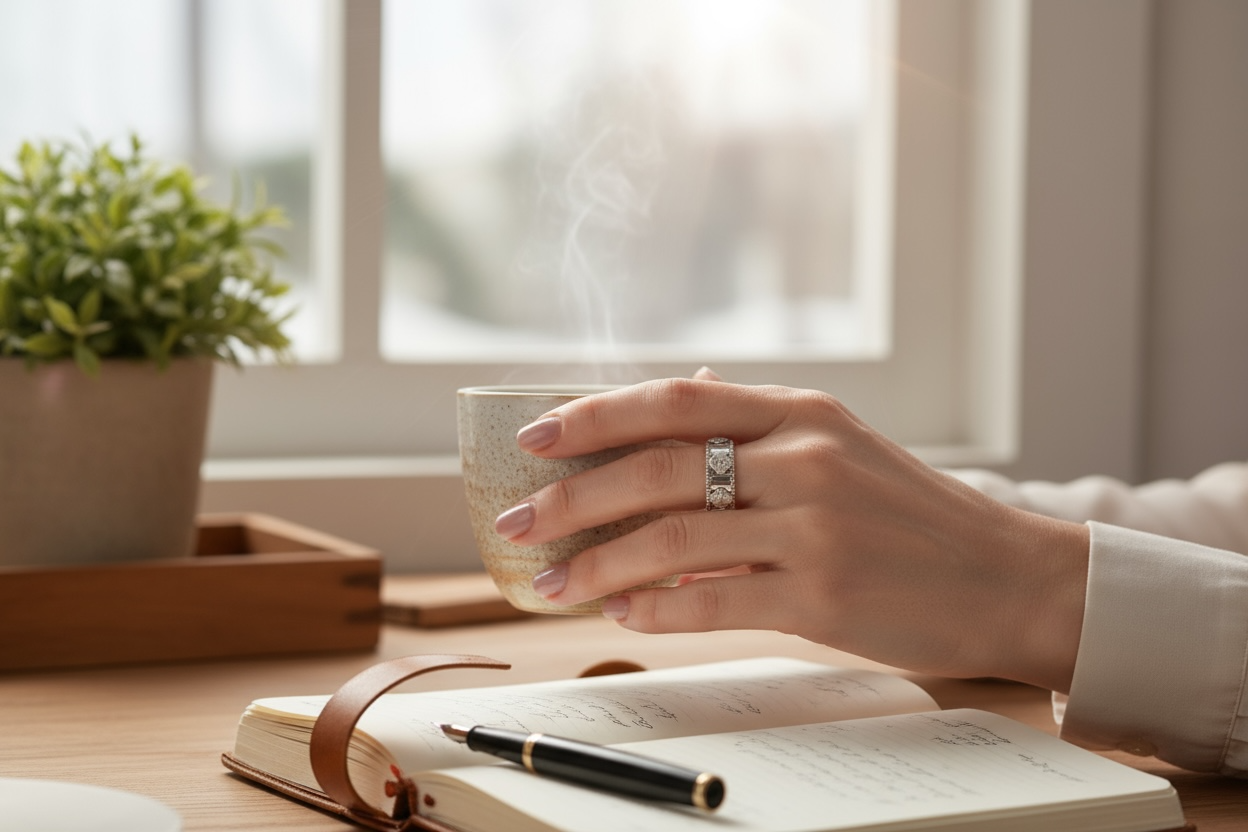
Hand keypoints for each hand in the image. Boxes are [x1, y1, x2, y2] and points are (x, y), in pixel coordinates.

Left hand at [494, 376, 1089, 692]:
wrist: (1008, 576)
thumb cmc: (913, 514)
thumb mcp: (841, 445)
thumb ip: (755, 429)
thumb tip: (664, 408)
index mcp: (801, 412)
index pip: (676, 398)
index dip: (595, 414)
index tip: (536, 436)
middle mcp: (804, 458)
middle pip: (657, 468)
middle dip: (570, 497)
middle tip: (516, 520)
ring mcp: (815, 527)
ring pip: (672, 537)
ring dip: (596, 563)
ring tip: (550, 580)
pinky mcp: (823, 594)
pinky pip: (713, 600)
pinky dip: (655, 607)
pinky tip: (622, 612)